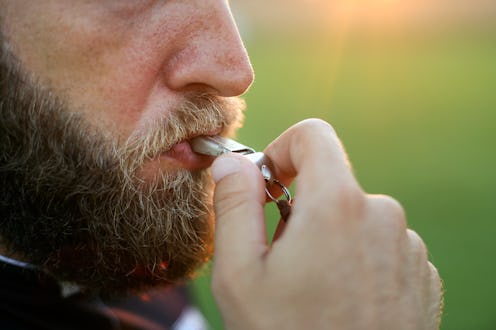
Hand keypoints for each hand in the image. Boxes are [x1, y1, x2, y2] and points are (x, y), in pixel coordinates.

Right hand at [211, 119, 442, 329]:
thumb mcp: (240, 273)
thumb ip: (233, 205)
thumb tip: (233, 163)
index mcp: (337, 205)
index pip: (314, 135)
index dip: (283, 149)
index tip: (269, 181)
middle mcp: (382, 216)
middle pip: (331, 183)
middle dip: (300, 208)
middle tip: (282, 258)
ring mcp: (407, 247)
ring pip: (355, 217)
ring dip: (330, 238)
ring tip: (314, 289)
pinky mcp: (420, 274)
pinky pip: (381, 245)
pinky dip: (358, 260)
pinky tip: (344, 302)